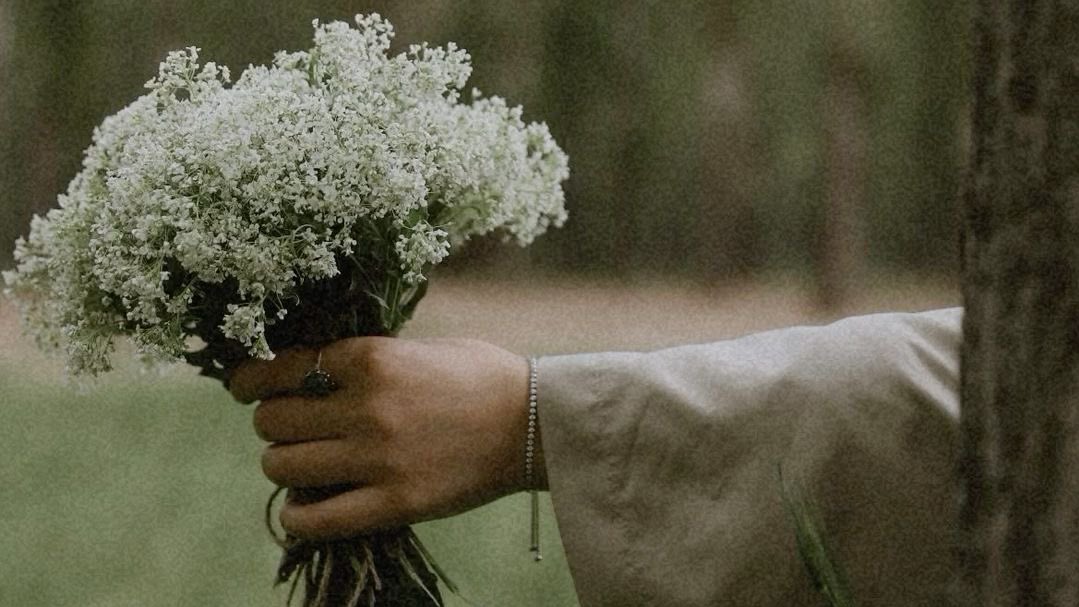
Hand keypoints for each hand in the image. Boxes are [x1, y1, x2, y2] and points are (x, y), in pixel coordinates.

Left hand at [228, 337, 543, 540]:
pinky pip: (314, 518)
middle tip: (289, 427)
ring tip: (302, 464)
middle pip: (273, 420)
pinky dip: (297, 514)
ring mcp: (378, 459)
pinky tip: (303, 506)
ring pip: (281, 465)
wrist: (536, 422)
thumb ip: (369, 358)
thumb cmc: (482, 375)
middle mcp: (367, 407)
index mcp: (373, 359)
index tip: (244, 387)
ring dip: (283, 464)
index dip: (253, 378)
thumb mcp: (422, 348)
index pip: (285, 368)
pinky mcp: (394, 503)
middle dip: (272, 423)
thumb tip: (316, 370)